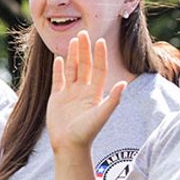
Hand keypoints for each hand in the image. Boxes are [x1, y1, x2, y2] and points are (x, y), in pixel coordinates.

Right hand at [46, 31, 125, 152]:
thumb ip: (112, 100)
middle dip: (84, 50)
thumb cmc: (87, 133)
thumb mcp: (101, 115)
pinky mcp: (56, 98)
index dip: (99, 56)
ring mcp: (69, 94)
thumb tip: (123, 84)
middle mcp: (83, 91)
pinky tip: (59, 58)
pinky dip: (59, 69)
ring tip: (73, 41)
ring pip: (72, 70)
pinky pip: (58, 80)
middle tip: (83, 33)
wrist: (69, 145)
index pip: (98, 69)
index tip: (100, 41)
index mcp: (95, 93)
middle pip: (84, 66)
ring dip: (72, 55)